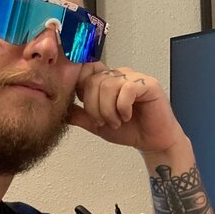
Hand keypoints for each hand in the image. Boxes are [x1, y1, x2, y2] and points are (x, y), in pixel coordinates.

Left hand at [69, 62, 185, 154]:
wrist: (153, 142)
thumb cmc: (130, 130)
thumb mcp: (97, 125)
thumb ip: (81, 115)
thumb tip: (61, 110)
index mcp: (107, 80)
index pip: (86, 71)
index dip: (82, 89)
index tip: (88, 108)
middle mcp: (119, 75)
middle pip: (93, 81)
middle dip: (94, 107)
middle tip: (104, 122)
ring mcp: (134, 78)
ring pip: (108, 85)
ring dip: (108, 110)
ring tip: (117, 122)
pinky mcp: (148, 84)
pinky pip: (127, 89)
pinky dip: (123, 107)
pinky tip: (127, 116)